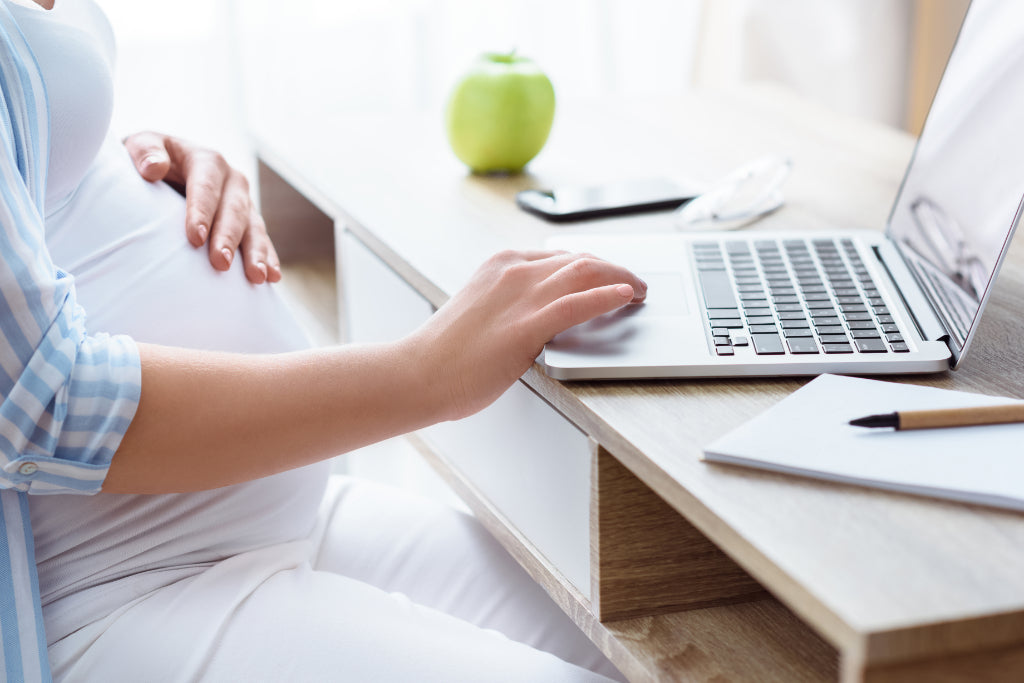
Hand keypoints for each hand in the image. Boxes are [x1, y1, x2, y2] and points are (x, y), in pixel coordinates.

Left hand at [123, 131, 281, 283]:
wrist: (164, 166)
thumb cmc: (150, 160)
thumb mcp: (141, 145)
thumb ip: (145, 151)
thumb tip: (153, 168)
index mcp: (207, 161)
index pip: (206, 186)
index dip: (201, 212)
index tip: (195, 238)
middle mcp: (232, 180)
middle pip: (234, 210)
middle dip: (229, 238)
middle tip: (221, 263)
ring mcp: (244, 202)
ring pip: (254, 227)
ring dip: (256, 253)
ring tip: (257, 277)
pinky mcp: (249, 221)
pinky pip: (262, 240)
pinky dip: (268, 258)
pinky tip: (273, 277)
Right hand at [409, 250, 645, 419]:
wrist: (419, 374)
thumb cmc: (446, 354)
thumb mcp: (482, 311)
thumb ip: (512, 304)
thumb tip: (542, 314)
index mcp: (501, 264)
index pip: (562, 256)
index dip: (595, 264)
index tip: (612, 273)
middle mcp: (514, 271)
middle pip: (580, 260)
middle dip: (615, 269)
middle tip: (636, 283)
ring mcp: (521, 296)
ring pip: (586, 273)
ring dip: (621, 278)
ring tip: (640, 290)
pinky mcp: (527, 326)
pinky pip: (578, 304)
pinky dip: (608, 296)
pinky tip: (626, 296)